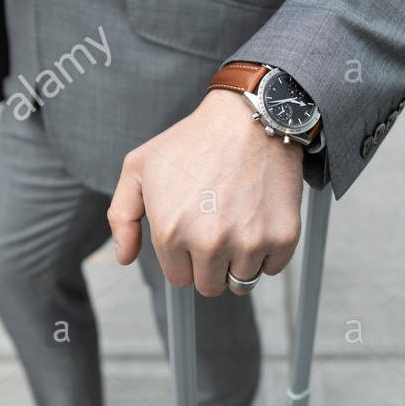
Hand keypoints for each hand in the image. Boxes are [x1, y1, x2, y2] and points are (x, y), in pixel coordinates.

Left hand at [107, 89, 303, 295]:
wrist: (250, 118)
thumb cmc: (193, 140)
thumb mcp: (140, 167)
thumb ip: (122, 216)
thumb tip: (124, 258)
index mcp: (170, 232)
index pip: (179, 278)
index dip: (186, 257)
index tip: (194, 230)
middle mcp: (209, 243)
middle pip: (210, 286)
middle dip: (211, 264)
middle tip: (217, 226)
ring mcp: (248, 243)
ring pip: (242, 282)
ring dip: (240, 260)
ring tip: (239, 221)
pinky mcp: (282, 238)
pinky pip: (272, 269)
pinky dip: (268, 252)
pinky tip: (260, 219)